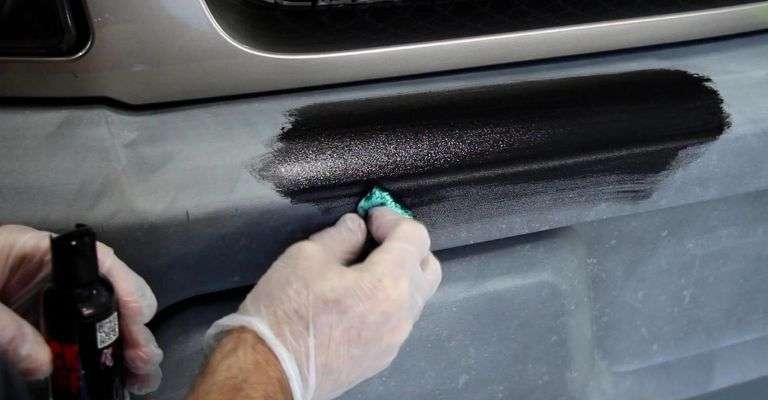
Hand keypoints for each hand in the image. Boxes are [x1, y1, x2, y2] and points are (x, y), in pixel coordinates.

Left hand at [0, 225, 163, 393]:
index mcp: (37, 252)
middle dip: (131, 330)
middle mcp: (51, 274)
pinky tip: (110, 374)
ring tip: (139, 377)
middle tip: (144, 364)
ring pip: (97, 321)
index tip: (138, 320)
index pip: (99, 261)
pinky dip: (94, 357)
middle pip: (107, 296)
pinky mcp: (34, 325)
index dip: (126, 287)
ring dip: (122, 347)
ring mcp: (44, 301)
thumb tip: (45, 365)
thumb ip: (5, 329)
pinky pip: (72, 340)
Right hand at [206, 208, 441, 399]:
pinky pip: (399, 320)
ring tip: (363, 269)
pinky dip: (389, 301)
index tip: (370, 218)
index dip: (393, 219)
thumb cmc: (285, 311)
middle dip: (408, 247)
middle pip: (429, 268)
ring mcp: (395, 340)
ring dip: (400, 275)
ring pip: (416, 297)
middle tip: (376, 239)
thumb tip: (357, 228)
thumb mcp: (306, 257)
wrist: (269, 371)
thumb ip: (341, 237)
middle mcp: (402, 314)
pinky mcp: (383, 357)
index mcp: (387, 284)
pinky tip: (357, 299)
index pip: (415, 238)